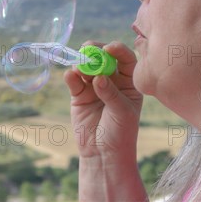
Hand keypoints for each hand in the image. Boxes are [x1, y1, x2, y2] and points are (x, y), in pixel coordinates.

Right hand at [64, 40, 142, 159]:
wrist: (103, 154)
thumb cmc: (121, 132)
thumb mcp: (122, 112)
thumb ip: (111, 93)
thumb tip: (98, 77)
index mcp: (129, 81)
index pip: (125, 59)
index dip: (118, 50)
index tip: (109, 47)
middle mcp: (112, 80)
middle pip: (103, 58)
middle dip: (95, 51)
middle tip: (88, 48)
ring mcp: (94, 86)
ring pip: (87, 66)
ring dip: (82, 63)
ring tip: (80, 68)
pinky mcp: (78, 94)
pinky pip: (74, 81)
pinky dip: (71, 76)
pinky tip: (71, 76)